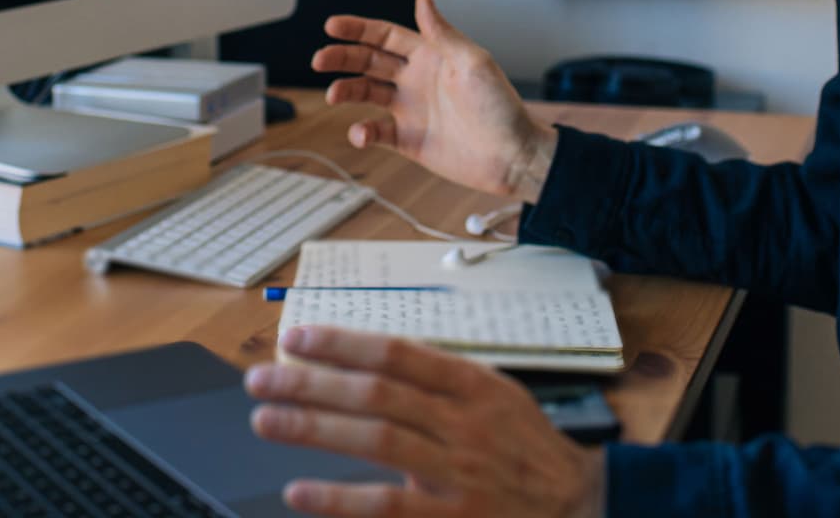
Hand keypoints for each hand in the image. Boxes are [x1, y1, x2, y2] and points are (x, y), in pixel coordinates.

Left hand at [246, 326, 604, 517]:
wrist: (577, 504)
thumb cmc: (526, 444)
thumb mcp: (495, 393)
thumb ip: (440, 378)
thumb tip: (371, 359)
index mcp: (473, 383)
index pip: (398, 353)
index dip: (344, 343)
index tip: (298, 339)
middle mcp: (463, 423)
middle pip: (377, 393)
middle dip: (313, 382)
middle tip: (263, 377)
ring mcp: (458, 473)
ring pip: (377, 441)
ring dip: (315, 428)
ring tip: (267, 419)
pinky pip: (387, 507)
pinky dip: (340, 500)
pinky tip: (300, 490)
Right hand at [313, 0, 555, 200]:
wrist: (513, 155)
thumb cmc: (500, 106)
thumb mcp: (472, 61)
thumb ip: (441, 32)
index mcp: (432, 55)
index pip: (386, 36)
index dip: (359, 29)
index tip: (332, 25)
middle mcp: (417, 79)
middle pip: (369, 61)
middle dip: (343, 57)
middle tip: (320, 58)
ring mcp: (412, 110)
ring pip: (367, 94)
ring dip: (347, 91)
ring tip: (334, 94)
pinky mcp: (411, 140)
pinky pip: (378, 132)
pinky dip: (363, 132)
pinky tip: (361, 132)